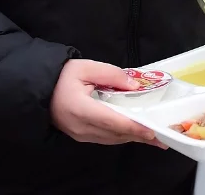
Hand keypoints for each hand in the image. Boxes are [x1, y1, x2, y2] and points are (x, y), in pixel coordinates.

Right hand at [50, 59, 165, 147]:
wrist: (40, 90)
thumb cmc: (62, 76)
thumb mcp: (86, 66)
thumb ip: (112, 74)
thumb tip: (135, 87)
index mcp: (80, 109)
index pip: (112, 120)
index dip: (134, 126)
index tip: (153, 130)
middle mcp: (81, 127)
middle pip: (116, 133)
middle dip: (140, 135)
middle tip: (164, 137)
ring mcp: (81, 135)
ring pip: (113, 139)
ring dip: (134, 137)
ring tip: (156, 137)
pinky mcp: (82, 137)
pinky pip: (106, 138)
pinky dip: (123, 136)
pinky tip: (136, 133)